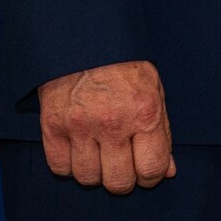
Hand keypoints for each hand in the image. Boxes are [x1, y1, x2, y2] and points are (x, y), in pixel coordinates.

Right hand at [37, 60, 174, 193]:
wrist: (85, 39)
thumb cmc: (126, 65)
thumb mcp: (155, 90)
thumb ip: (162, 133)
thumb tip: (168, 171)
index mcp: (144, 113)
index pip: (151, 169)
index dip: (151, 177)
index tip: (146, 172)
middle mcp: (112, 123)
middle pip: (118, 182)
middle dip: (124, 180)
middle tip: (123, 165)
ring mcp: (79, 126)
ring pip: (88, 179)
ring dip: (96, 173)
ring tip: (100, 154)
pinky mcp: (52, 126)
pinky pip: (60, 168)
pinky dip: (70, 165)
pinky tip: (79, 150)